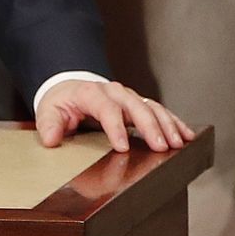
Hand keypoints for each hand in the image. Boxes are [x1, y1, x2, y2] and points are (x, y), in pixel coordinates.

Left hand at [34, 79, 193, 154]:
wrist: (70, 88)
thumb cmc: (61, 102)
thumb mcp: (48, 111)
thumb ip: (49, 125)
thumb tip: (51, 139)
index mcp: (91, 93)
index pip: (107, 109)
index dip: (116, 128)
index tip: (122, 147)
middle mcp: (114, 92)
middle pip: (137, 107)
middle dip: (151, 127)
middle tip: (162, 146)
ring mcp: (129, 97)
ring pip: (153, 108)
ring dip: (168, 125)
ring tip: (179, 143)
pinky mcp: (139, 105)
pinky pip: (160, 111)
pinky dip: (174, 122)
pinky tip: (186, 134)